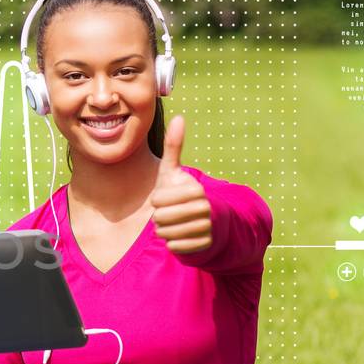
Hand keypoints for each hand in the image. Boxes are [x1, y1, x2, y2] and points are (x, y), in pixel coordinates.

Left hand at [149, 115, 212, 255]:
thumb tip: (179, 116)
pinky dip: (173, 244)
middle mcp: (205, 208)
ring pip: (166, 234)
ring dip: (165, 230)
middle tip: (169, 213)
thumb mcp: (173, 171)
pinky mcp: (205, 246)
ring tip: (174, 224)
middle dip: (160, 216)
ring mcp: (207, 228)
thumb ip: (173, 146)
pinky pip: (174, 247)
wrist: (205, 222)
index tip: (165, 198)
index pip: (158, 200)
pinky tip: (180, 236)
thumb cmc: (181, 193)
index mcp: (196, 190)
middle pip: (161, 218)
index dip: (157, 200)